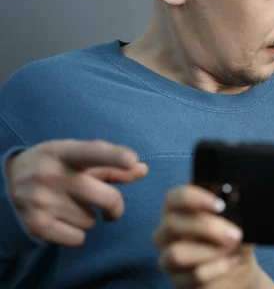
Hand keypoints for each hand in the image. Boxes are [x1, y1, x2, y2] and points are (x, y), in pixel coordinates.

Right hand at [5, 139, 147, 246]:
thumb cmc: (56, 166)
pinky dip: (75, 233)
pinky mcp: (36, 225)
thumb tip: (143, 168)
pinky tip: (60, 218)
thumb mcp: (78, 158)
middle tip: (108, 206)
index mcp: (64, 152)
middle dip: (115, 207)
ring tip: (68, 204)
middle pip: (107, 199)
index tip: (131, 159)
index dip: (114, 156)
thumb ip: (113, 165)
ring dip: (87, 216)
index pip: (93, 152)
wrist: (6, 182)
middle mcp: (51, 174)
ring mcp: (41, 201)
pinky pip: (78, 238)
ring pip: (91, 220)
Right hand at [153, 185, 273, 288]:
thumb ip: (230, 210)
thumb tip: (231, 205)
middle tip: (235, 234)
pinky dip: (219, 268)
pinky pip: (194, 275)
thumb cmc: (232, 237)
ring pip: (177, 254)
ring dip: (211, 251)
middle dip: (207, 228)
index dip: (194, 198)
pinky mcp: (177, 281)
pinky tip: (232, 263)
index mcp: (177, 210)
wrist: (238, 268)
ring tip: (232, 250)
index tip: (220, 205)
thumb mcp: (235, 221)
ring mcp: (167, 259)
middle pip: (172, 225)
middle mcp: (166, 233)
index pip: (174, 198)